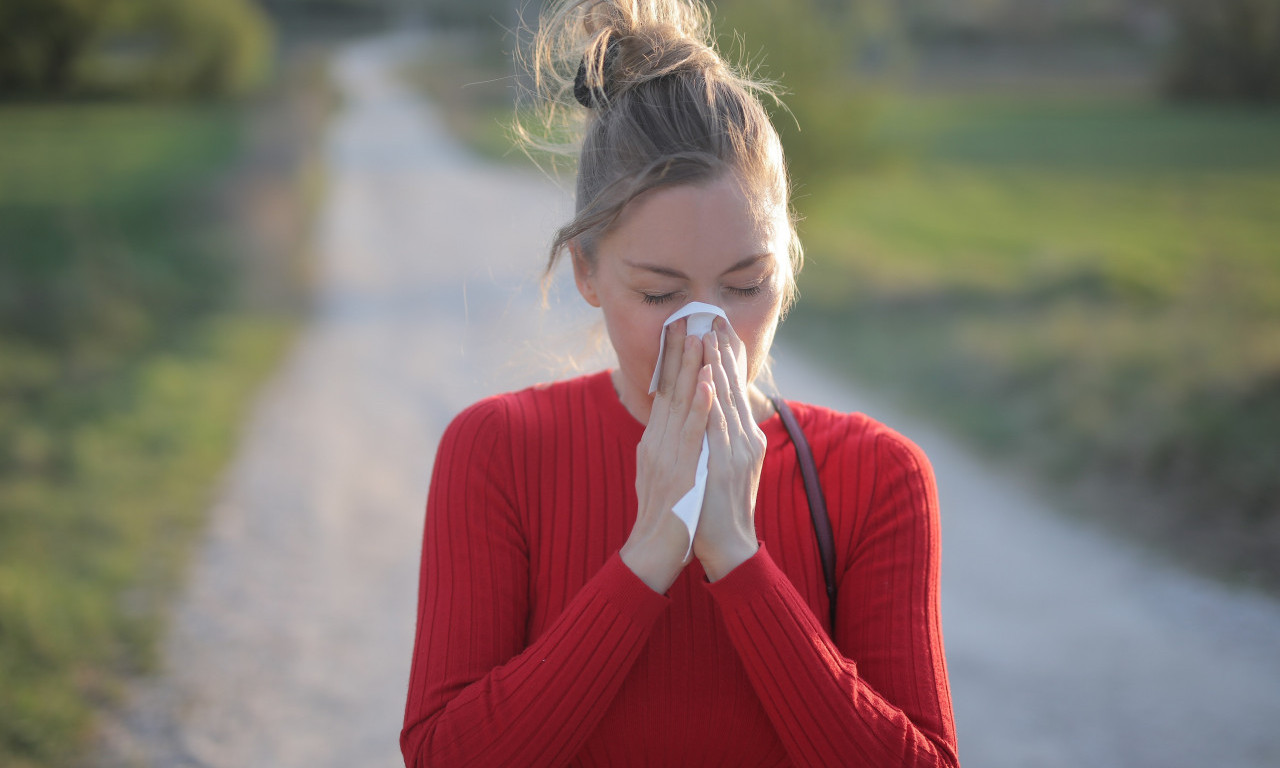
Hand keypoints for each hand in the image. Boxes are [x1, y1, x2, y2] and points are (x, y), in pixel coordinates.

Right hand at [622, 320, 713, 592]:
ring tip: (700, 336)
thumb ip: (667, 446)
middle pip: (668, 389)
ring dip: (691, 368)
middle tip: (687, 317)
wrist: (654, 553)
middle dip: (679, 352)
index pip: (663, 391)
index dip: (671, 359)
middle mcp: (655, 442)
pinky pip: (692, 432)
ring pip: (680, 403)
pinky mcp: (680, 470)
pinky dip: (700, 404)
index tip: (679, 329)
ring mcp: (665, 455)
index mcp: (653, 441)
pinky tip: (709, 382)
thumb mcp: (661, 474)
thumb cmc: (664, 518)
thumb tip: (674, 423)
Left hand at [694, 316, 763, 580]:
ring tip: (709, 334)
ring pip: (726, 399)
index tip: (718, 329)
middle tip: (715, 316)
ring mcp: (736, 451)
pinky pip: (716, 426)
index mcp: (744, 439)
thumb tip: (714, 415)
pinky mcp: (725, 464)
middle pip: (734, 387)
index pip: (735, 390)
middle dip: (724, 351)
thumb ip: (722, 440)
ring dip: (718, 365)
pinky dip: (712, 400)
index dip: (727, 358)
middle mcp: (745, 440)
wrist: (727, 547)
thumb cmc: (717, 510)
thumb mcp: (724, 467)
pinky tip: (708, 378)